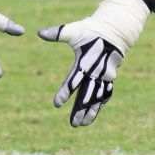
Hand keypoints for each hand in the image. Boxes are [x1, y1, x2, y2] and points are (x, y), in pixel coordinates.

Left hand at [39, 0, 151, 126]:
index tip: (57, 103)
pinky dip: (99, 105)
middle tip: (73, 123)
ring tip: (81, 124)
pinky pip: (105, 94)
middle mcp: (96, 72)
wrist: (116, 30)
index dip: (65, 92)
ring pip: (97, 98)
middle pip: (87, 95)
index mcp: (85, 62)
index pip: (73, 80)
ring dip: (90, 112)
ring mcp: (105, 76)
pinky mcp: (110, 77)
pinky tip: (93, 115)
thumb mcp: (74, 30)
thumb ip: (57, 33)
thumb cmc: (91, 30)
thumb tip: (39, 33)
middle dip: (80, 110)